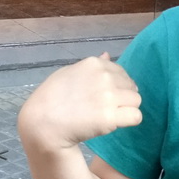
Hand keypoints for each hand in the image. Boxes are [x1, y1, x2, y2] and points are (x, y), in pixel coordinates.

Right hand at [18, 54, 141, 151]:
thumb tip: (107, 55)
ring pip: (136, 101)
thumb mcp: (68, 73)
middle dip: (123, 97)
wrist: (42, 123)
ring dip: (126, 109)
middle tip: (106, 108)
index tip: (104, 96)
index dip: (116, 85)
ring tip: (109, 117)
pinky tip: (115, 124)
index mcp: (94, 64)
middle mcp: (105, 77)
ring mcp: (109, 96)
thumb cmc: (50, 98)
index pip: (121, 72)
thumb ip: (90, 66)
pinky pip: (136, 117)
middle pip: (131, 86)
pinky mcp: (111, 117)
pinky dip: (129, 121)